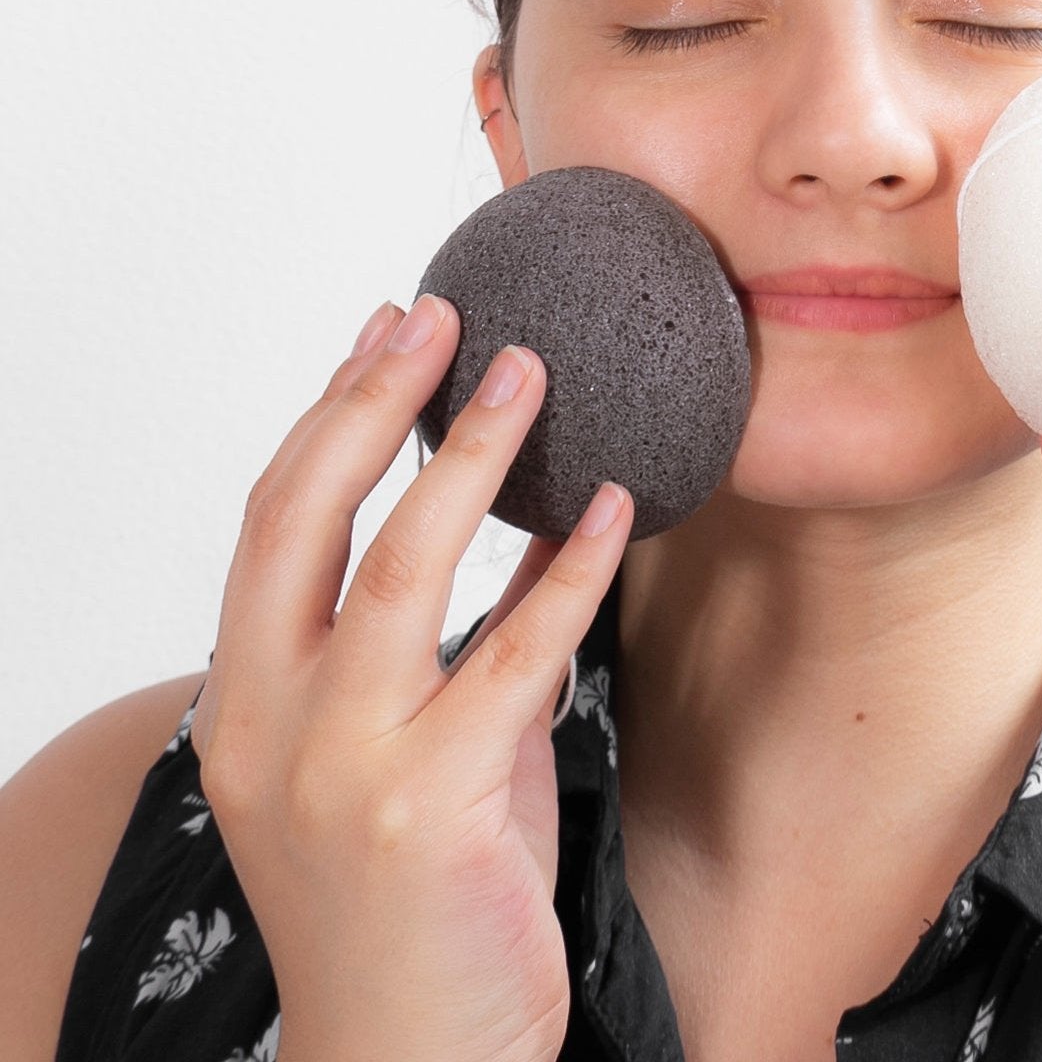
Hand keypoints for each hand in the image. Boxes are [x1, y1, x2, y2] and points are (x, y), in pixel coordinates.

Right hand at [190, 294, 634, 1061]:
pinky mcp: (433, 807)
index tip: (385, 329)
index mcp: (248, 702)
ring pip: (403, 568)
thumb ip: (448, 646)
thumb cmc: (409, 903)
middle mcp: (272, 725)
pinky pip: (514, 654)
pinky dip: (569, 570)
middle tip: (445, 315)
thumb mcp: (401, 754)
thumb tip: (537, 522)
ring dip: (474, 455)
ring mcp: (344, 768)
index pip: (272, 522)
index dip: (326, 413)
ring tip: (534, 372)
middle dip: (374, 400)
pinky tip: (617, 508)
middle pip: (308, 517)